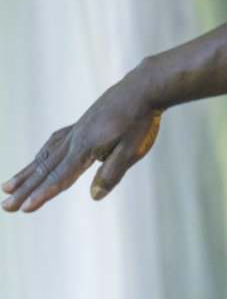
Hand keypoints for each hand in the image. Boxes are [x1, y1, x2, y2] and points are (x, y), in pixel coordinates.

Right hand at [2, 77, 162, 211]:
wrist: (141, 90)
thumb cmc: (139, 122)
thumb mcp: (133, 151)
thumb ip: (112, 173)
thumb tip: (94, 196)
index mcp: (85, 148)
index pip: (60, 177)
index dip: (43, 194)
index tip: (25, 208)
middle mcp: (73, 140)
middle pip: (44, 170)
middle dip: (24, 190)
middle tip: (5, 206)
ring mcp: (74, 132)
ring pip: (43, 156)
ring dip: (25, 174)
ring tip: (7, 187)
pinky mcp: (79, 126)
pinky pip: (52, 144)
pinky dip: (39, 157)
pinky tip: (35, 162)